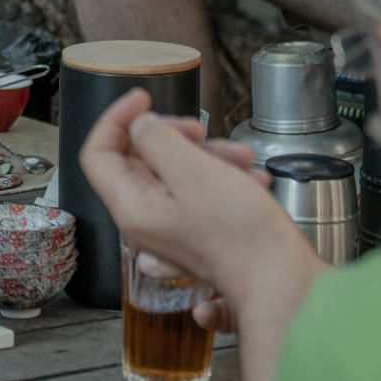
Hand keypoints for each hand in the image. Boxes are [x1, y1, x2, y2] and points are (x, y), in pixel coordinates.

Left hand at [75, 88, 322, 322]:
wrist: (281, 280)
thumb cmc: (241, 237)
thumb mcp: (194, 172)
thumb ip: (158, 140)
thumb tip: (141, 126)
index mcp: (132, 207)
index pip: (98, 154)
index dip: (116, 120)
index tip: (143, 100)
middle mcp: (146, 220)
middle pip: (140, 160)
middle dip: (175, 136)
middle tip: (199, 130)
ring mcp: (172, 227)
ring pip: (176, 172)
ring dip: (208, 155)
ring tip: (242, 157)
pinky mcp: (199, 230)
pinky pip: (200, 191)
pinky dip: (223, 176)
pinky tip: (251, 178)